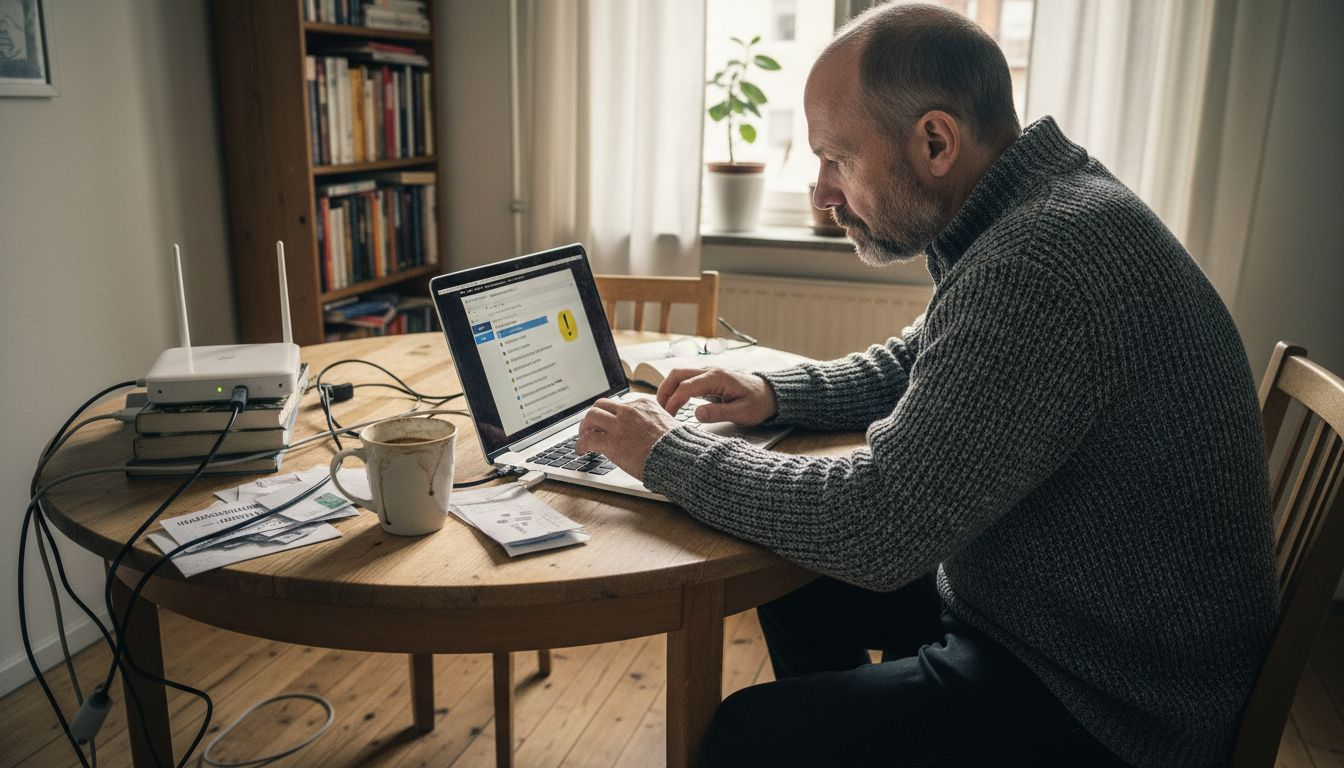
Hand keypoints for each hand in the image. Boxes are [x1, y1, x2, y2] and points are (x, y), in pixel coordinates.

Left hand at [575, 397, 680, 480]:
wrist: (679, 458)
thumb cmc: (677, 447)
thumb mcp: (668, 424)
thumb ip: (653, 422)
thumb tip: (647, 431)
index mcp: (644, 404)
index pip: (618, 404)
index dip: (609, 415)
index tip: (607, 424)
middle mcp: (630, 410)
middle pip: (600, 405)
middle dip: (592, 417)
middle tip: (589, 428)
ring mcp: (620, 425)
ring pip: (591, 417)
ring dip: (583, 428)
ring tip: (582, 439)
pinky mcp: (613, 442)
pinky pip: (589, 438)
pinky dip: (581, 444)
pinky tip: (582, 451)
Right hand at [656, 367, 776, 425]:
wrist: (768, 394)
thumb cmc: (757, 403)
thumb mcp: (742, 412)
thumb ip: (718, 413)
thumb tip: (696, 414)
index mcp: (717, 377)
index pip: (686, 386)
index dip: (674, 401)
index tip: (669, 417)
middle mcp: (709, 371)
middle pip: (676, 374)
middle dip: (664, 392)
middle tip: (661, 412)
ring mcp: (707, 373)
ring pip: (678, 375)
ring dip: (667, 389)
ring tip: (665, 409)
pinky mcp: (706, 379)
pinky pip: (684, 379)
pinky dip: (674, 389)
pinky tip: (673, 403)